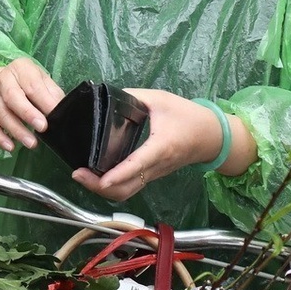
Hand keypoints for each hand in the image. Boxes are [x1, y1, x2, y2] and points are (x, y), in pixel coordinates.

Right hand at [0, 57, 64, 152]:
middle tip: (42, 127)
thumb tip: (60, 112)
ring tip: (31, 143)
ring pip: (2, 114)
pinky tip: (10, 147)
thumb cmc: (30, 83)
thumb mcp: (44, 82)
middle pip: (12, 97)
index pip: (32, 85)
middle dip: (27, 113)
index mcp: (20, 69)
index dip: (43, 101)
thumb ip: (52, 95)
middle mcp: (3, 80)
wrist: (5, 81)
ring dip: (16, 130)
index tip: (54, 114)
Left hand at [71, 88, 252, 202]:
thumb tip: (104, 97)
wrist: (212, 136)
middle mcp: (156, 166)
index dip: (118, 175)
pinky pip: (131, 188)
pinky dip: (112, 187)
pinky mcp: (152, 176)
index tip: (100, 180)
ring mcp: (154, 174)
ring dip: (104, 190)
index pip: (137, 164)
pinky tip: (97, 176)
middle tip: (78, 174)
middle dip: (100, 187)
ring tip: (83, 176)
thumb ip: (132, 97)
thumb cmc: (188, 116)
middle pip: (127, 188)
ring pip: (127, 192)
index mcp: (160, 146)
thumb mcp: (159, 99)